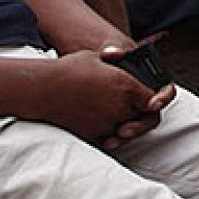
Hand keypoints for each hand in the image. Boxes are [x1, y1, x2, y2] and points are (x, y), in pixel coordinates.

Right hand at [16, 48, 174, 149]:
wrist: (43, 88)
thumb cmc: (70, 69)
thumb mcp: (98, 58)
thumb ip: (119, 62)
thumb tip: (126, 58)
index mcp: (127, 87)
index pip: (154, 100)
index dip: (154, 102)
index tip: (150, 103)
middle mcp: (121, 106)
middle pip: (143, 117)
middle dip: (140, 115)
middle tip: (135, 113)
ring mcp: (108, 123)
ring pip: (127, 130)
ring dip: (125, 125)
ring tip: (116, 117)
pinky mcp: (94, 135)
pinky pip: (110, 140)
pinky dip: (110, 136)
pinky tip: (104, 127)